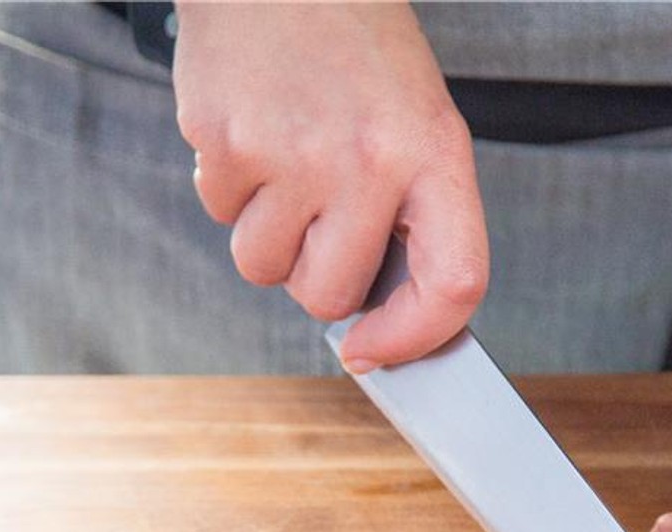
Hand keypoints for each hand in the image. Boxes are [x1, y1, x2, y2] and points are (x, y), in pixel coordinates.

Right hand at [173, 2, 487, 370]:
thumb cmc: (354, 43)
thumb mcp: (415, 119)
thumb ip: (409, 214)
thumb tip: (370, 314)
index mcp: (434, 153)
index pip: (452, 284)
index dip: (415, 337)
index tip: (376, 349)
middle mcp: (367, 160)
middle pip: (329, 294)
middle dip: (314, 275)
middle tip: (319, 215)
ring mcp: (291, 154)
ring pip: (263, 267)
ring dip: (267, 234)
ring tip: (285, 160)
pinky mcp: (224, 143)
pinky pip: (219, 214)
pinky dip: (229, 187)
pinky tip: (254, 131)